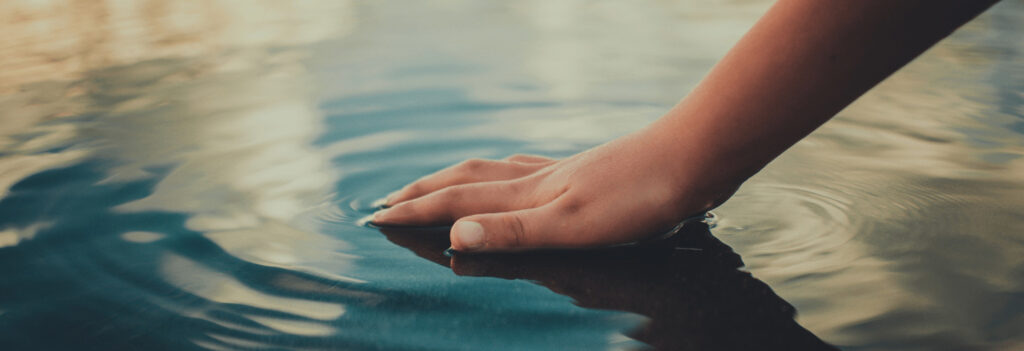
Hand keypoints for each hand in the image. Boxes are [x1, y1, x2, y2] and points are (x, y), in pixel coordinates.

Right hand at [372, 125, 737, 251]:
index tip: (376, 217)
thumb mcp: (574, 225)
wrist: (693, 158)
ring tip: (436, 183)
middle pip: (466, 180)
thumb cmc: (640, 197)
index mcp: (529, 196)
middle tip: (390, 200)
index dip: (416, 211)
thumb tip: (454, 234)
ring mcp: (560, 172)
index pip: (457, 203)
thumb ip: (515, 231)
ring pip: (493, 172)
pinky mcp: (583, 172)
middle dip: (424, 192)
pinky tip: (514, 174)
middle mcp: (537, 180)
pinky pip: (525, 168)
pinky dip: (501, 172)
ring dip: (456, 180)